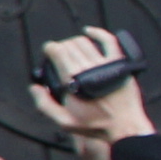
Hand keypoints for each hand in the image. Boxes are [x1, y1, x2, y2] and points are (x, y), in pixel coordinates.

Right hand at [28, 27, 154, 145]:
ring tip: (72, 50)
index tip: (48, 53)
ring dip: (74, 42)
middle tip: (59, 56)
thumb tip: (34, 87)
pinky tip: (89, 32)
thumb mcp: (65, 122)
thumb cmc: (96, 126)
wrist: (125, 127)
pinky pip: (108, 41)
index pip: (57, 51)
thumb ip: (45, 105)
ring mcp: (105, 65)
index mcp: (73, 80)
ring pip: (84, 42)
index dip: (49, 49)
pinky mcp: (119, 64)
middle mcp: (88, 69)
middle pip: (69, 45)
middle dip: (60, 47)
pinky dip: (98, 33)